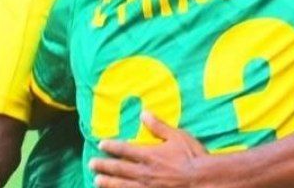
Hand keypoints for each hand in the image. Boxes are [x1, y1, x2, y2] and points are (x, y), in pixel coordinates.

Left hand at [90, 112, 206, 187]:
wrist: (202, 179)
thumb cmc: (192, 156)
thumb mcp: (177, 136)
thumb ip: (159, 126)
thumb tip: (144, 113)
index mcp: (150, 155)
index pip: (125, 150)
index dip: (112, 147)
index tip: (101, 144)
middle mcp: (144, 172)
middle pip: (119, 169)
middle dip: (104, 166)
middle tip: (91, 164)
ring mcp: (147, 187)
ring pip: (122, 185)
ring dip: (108, 182)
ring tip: (97, 180)